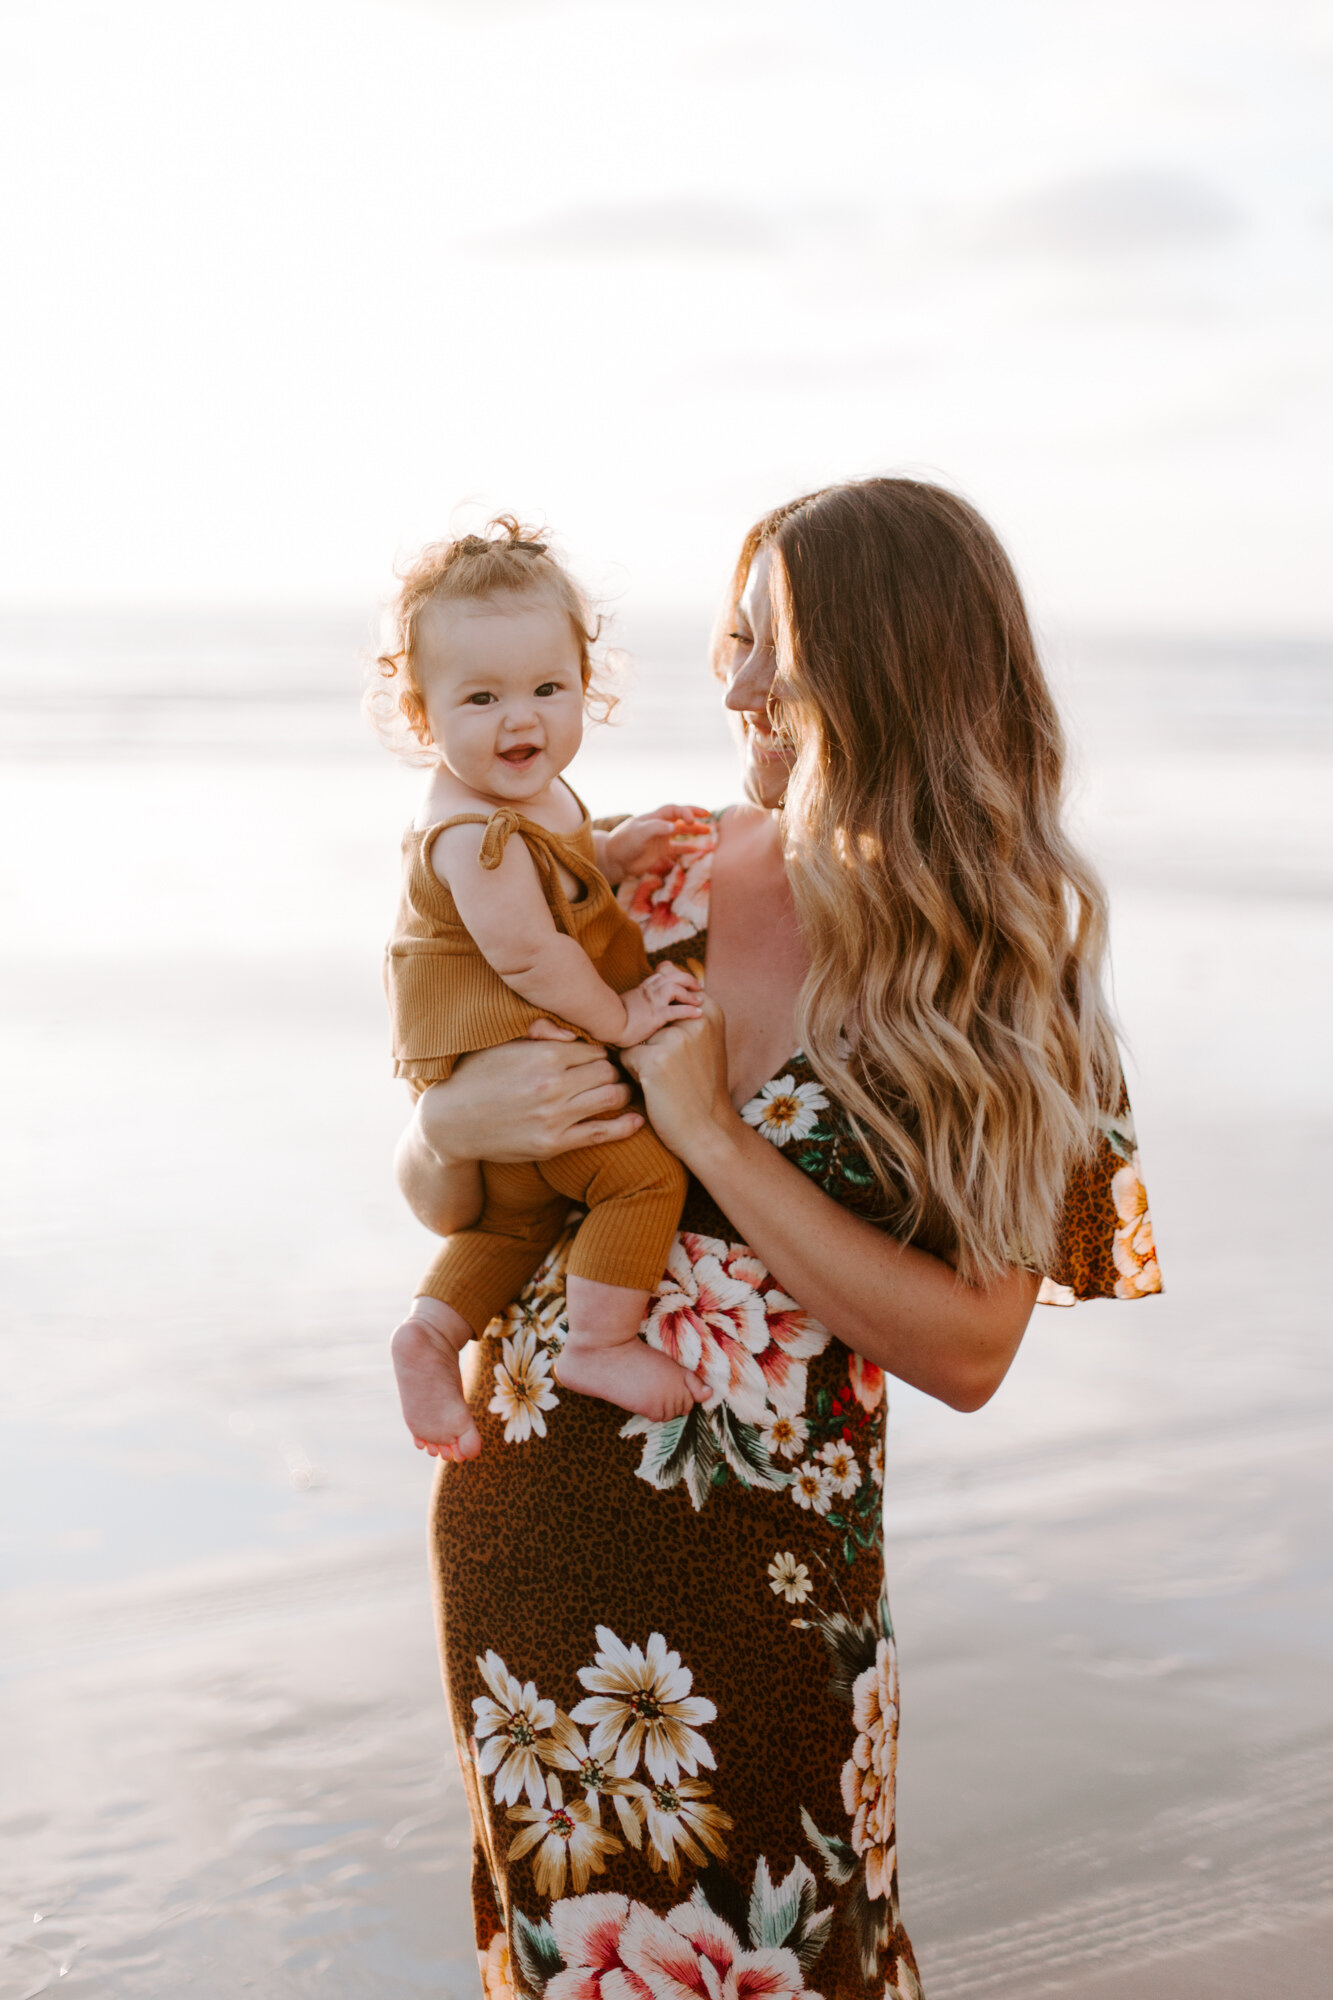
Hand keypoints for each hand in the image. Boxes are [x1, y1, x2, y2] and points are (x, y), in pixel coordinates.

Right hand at [416, 1023, 639, 1164]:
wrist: (448, 1123)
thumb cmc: (475, 1076)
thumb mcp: (502, 1043)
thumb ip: (539, 1030)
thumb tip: (573, 1030)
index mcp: (544, 1054)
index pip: (595, 1047)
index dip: (600, 1050)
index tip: (599, 1055)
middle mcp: (553, 1084)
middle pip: (608, 1070)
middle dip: (614, 1070)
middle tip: (616, 1073)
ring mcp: (555, 1117)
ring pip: (612, 1097)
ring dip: (621, 1093)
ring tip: (621, 1091)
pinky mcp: (553, 1144)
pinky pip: (602, 1133)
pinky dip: (625, 1126)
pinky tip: (637, 1120)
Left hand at [602, 804, 711, 884]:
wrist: (614, 859)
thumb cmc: (624, 843)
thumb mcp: (640, 833)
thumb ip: (657, 828)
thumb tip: (676, 827)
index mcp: (654, 818)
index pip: (674, 810)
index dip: (685, 812)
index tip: (693, 820)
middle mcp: (658, 826)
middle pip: (680, 817)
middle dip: (693, 814)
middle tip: (708, 815)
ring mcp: (659, 839)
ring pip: (681, 832)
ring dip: (694, 831)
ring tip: (709, 831)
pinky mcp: (659, 852)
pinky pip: (676, 848)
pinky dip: (686, 848)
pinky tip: (697, 849)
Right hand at [616, 964, 704, 1048]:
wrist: (605, 1025)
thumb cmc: (608, 1020)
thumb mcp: (617, 1007)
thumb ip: (626, 1006)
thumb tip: (625, 1012)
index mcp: (640, 990)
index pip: (659, 976)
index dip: (672, 975)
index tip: (682, 980)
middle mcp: (648, 993)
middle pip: (671, 976)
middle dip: (687, 978)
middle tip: (698, 986)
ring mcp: (652, 1003)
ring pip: (675, 988)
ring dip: (689, 994)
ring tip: (699, 1000)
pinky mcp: (655, 1016)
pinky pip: (676, 1011)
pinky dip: (689, 1010)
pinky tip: (698, 1013)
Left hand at [618, 994, 737, 1164]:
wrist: (707, 1130)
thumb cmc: (700, 1084)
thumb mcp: (702, 1038)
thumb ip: (683, 1001)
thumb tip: (664, 963)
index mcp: (710, 1010)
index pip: (666, 999)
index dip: (663, 1028)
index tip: (677, 1050)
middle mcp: (695, 1019)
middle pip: (649, 1019)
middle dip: (651, 1041)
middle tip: (674, 1069)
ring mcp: (675, 1039)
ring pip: (635, 1037)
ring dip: (641, 1057)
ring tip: (666, 1078)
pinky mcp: (655, 1060)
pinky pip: (626, 1056)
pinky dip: (633, 1073)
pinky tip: (655, 1087)